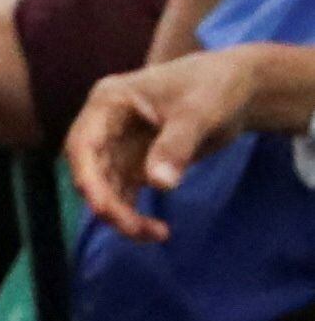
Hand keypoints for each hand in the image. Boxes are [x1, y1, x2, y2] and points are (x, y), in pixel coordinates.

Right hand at [68, 44, 298, 238]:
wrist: (237, 88)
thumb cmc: (215, 86)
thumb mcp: (199, 111)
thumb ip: (177, 145)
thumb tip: (161, 185)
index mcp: (108, 102)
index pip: (83, 145)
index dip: (88, 178)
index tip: (104, 209)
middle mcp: (104, 126)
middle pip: (90, 172)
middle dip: (108, 204)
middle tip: (136, 229)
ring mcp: (117, 147)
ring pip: (105, 189)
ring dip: (122, 216)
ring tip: (156, 234)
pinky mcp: (134, 164)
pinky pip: (124, 195)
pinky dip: (134, 215)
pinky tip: (157, 230)